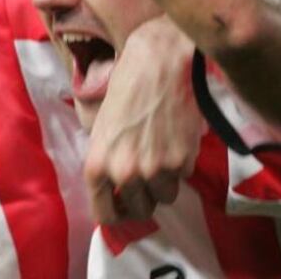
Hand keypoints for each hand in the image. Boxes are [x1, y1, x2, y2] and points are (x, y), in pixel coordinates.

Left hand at [84, 16, 205, 223]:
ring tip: (163, 152)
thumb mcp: (101, 128)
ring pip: (165, 196)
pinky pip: (183, 176)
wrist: (158, 63)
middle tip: (147, 177)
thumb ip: (107, 162)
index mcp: (97, 166)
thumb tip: (116, 189)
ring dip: (165, 181)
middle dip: (144, 196)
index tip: (124, 205)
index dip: (116, 212)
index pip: (105, 216)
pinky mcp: (183, 160)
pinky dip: (182, 163)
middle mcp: (125, 173)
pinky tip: (176, 137)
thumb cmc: (125, 88)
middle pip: (140, 210)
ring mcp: (156, 169)